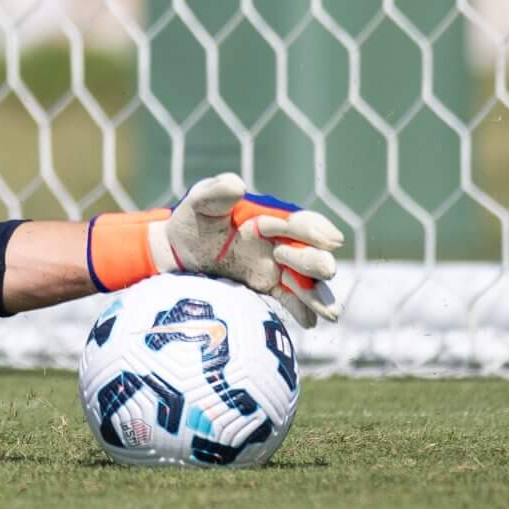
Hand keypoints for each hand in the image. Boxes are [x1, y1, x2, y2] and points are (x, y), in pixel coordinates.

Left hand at [89, 172, 345, 329]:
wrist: (178, 250)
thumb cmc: (192, 220)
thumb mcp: (200, 203)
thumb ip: (216, 192)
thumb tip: (238, 185)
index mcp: (269, 218)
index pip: (299, 223)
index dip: (314, 229)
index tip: (329, 238)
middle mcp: (279, 243)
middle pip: (308, 253)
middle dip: (318, 261)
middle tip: (326, 269)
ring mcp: (276, 267)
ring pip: (305, 280)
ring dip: (318, 294)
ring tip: (330, 312)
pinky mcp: (267, 286)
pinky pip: (289, 299)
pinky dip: (301, 310)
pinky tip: (309, 323)